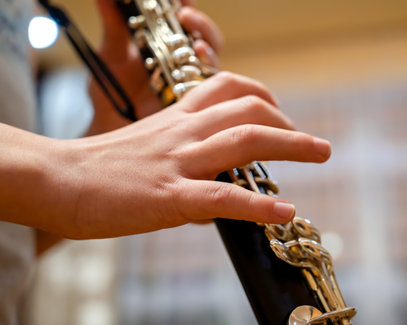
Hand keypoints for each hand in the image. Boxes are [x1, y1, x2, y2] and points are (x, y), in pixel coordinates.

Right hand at [34, 72, 329, 238]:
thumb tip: (218, 188)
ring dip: (291, 145)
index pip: (227, 88)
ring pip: (244, 142)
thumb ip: (184, 157)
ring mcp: (178, 162)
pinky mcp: (168, 196)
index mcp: (176, 118)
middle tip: (313, 143)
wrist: (58, 180)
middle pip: (248, 111)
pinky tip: (285, 210)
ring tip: (321, 152)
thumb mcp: (147, 147)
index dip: (262, 95)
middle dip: (288, 122)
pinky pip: (221, 196)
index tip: (279, 111)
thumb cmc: (100, 166)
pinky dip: (257, 204)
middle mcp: (183, 132)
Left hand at [87, 0, 223, 133]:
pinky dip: (210, 79)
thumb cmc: (111, 92)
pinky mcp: (195, 102)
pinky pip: (211, 89)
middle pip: (204, 36)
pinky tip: (200, 73)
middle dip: (201, 25)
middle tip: (186, 16)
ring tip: (197, 46)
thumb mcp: (110, 56)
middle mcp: (183, 60)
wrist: (112, 127)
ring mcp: (191, 81)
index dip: (185, 6)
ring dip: (208, 49)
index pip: (182, 19)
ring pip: (212, 59)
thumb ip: (113, 26)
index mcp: (165, 44)